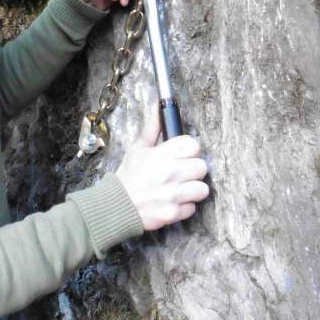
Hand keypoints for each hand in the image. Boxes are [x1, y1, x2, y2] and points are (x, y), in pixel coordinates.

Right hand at [116, 111, 208, 230]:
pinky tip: (173, 202)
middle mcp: (171, 172)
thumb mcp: (137, 149)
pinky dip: (184, 207)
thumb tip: (158, 107)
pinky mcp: (174, 212)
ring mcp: (174, 193)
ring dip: (192, 190)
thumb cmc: (128, 176)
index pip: (193, 145)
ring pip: (202, 189)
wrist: (117, 205)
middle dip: (193, 170)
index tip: (183, 155)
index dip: (190, 150)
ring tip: (179, 189)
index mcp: (163, 154)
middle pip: (202, 166)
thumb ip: (152, 128)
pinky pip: (192, 208)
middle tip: (181, 173)